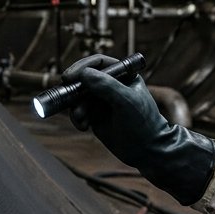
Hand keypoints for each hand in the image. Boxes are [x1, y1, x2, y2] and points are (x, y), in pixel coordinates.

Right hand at [62, 54, 214, 204]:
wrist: (147, 150)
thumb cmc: (143, 122)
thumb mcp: (126, 101)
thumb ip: (106, 85)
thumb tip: (84, 74)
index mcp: (123, 75)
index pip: (99, 63)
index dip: (82, 66)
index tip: (70, 76)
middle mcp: (110, 86)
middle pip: (84, 79)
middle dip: (74, 89)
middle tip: (66, 96)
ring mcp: (102, 101)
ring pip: (78, 97)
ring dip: (75, 107)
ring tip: (81, 118)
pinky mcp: (95, 117)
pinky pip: (79, 112)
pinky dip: (77, 118)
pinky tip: (84, 126)